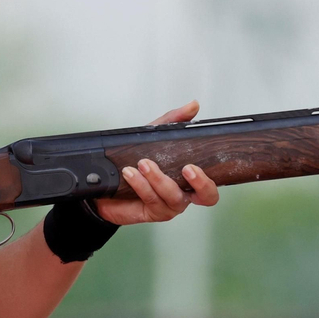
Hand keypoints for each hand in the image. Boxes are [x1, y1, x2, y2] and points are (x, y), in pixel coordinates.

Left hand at [95, 100, 221, 225]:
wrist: (107, 183)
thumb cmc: (135, 160)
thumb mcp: (155, 136)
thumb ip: (174, 121)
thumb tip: (193, 105)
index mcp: (190, 179)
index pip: (211, 183)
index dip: (209, 179)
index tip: (194, 165)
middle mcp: (184, 193)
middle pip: (207, 197)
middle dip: (200, 183)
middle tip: (187, 168)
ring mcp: (169, 205)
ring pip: (173, 196)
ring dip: (158, 179)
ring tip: (143, 163)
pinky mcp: (152, 212)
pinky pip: (151, 199)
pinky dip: (141, 184)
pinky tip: (130, 173)